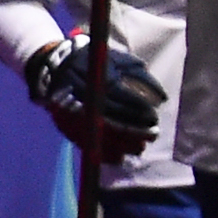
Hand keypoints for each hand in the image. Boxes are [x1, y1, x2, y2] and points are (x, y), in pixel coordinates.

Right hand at [25, 31, 165, 162]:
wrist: (56, 67)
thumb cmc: (92, 62)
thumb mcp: (116, 60)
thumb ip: (140, 76)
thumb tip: (161, 98)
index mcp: (101, 84)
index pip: (127, 103)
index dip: (143, 113)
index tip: (154, 118)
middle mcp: (89, 102)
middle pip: (118, 123)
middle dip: (138, 132)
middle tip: (152, 135)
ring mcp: (76, 116)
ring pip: (104, 137)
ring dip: (124, 145)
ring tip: (139, 147)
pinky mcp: (68, 127)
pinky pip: (88, 145)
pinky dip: (104, 153)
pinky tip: (119, 156)